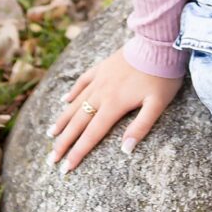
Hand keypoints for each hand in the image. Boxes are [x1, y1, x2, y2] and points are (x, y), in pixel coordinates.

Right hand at [47, 50, 183, 172]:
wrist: (158, 43)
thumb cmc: (162, 76)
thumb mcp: (158, 104)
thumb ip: (141, 127)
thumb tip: (125, 150)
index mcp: (114, 105)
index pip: (91, 135)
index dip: (77, 153)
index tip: (65, 169)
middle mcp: (101, 93)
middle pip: (78, 123)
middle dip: (63, 143)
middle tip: (50, 160)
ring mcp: (100, 79)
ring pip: (76, 103)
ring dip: (62, 120)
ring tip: (50, 135)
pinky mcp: (102, 67)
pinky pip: (82, 81)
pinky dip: (72, 92)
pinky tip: (64, 100)